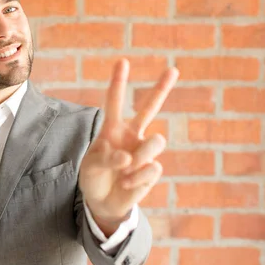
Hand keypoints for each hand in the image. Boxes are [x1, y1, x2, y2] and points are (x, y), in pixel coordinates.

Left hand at [79, 58, 178, 233]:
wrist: (103, 203)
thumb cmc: (94, 178)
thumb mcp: (90, 167)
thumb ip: (105, 158)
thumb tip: (128, 157)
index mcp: (112, 129)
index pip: (115, 102)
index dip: (118, 82)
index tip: (123, 61)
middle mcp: (131, 135)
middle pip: (150, 108)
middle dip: (162, 89)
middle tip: (173, 69)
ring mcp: (144, 151)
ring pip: (156, 141)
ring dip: (141, 156)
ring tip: (125, 170)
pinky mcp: (152, 169)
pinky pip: (152, 168)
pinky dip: (136, 178)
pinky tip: (126, 184)